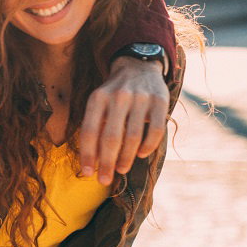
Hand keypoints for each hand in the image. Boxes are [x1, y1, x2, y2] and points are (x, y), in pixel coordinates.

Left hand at [78, 58, 166, 185]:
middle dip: (106, 163)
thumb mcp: (98, 102)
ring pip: (133, 136)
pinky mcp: (160, 101)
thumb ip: (94, 126)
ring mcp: (140, 98)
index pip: (89, 131)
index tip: (86, 173)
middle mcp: (118, 97)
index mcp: (97, 98)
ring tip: (120, 170)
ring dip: (126, 158)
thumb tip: (90, 162)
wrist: (138, 67)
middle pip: (110, 137)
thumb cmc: (113, 94)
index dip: (87, 155)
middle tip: (103, 180)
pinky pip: (155, 130)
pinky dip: (148, 146)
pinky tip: (141, 155)